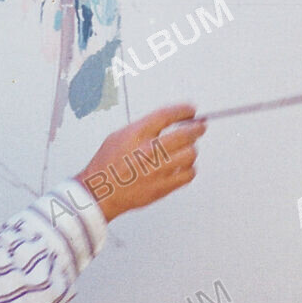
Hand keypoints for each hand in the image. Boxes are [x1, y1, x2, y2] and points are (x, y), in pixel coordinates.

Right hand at [74, 103, 205, 222]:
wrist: (101, 192)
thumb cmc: (107, 165)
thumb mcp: (119, 136)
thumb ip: (144, 127)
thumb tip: (168, 121)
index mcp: (137, 135)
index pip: (167, 115)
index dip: (183, 110)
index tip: (191, 110)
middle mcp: (149, 151)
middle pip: (185, 133)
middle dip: (197, 128)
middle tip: (200, 126)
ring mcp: (157, 170)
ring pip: (190, 154)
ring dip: (191, 149)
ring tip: (188, 149)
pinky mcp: (163, 187)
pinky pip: (188, 175)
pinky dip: (189, 169)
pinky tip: (183, 166)